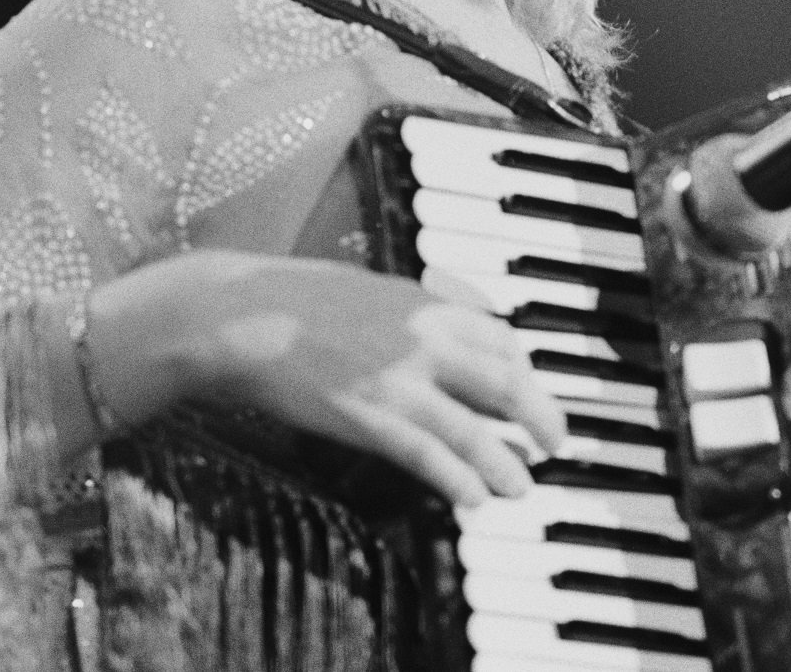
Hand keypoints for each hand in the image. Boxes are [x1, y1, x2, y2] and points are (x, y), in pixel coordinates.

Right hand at [91, 250, 566, 507]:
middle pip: (508, 383)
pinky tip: (473, 499)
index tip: (530, 394)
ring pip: (476, 429)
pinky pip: (430, 457)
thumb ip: (417, 313)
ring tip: (520, 486)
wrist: (236, 315)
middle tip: (554, 443)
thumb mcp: (372, 290)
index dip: (527, 371)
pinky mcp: (369, 416)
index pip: (503, 339)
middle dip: (540, 417)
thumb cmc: (293, 300)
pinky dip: (460, 480)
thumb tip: (448, 342)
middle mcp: (425, 337)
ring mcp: (399, 378)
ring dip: (506, 464)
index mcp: (428, 302)